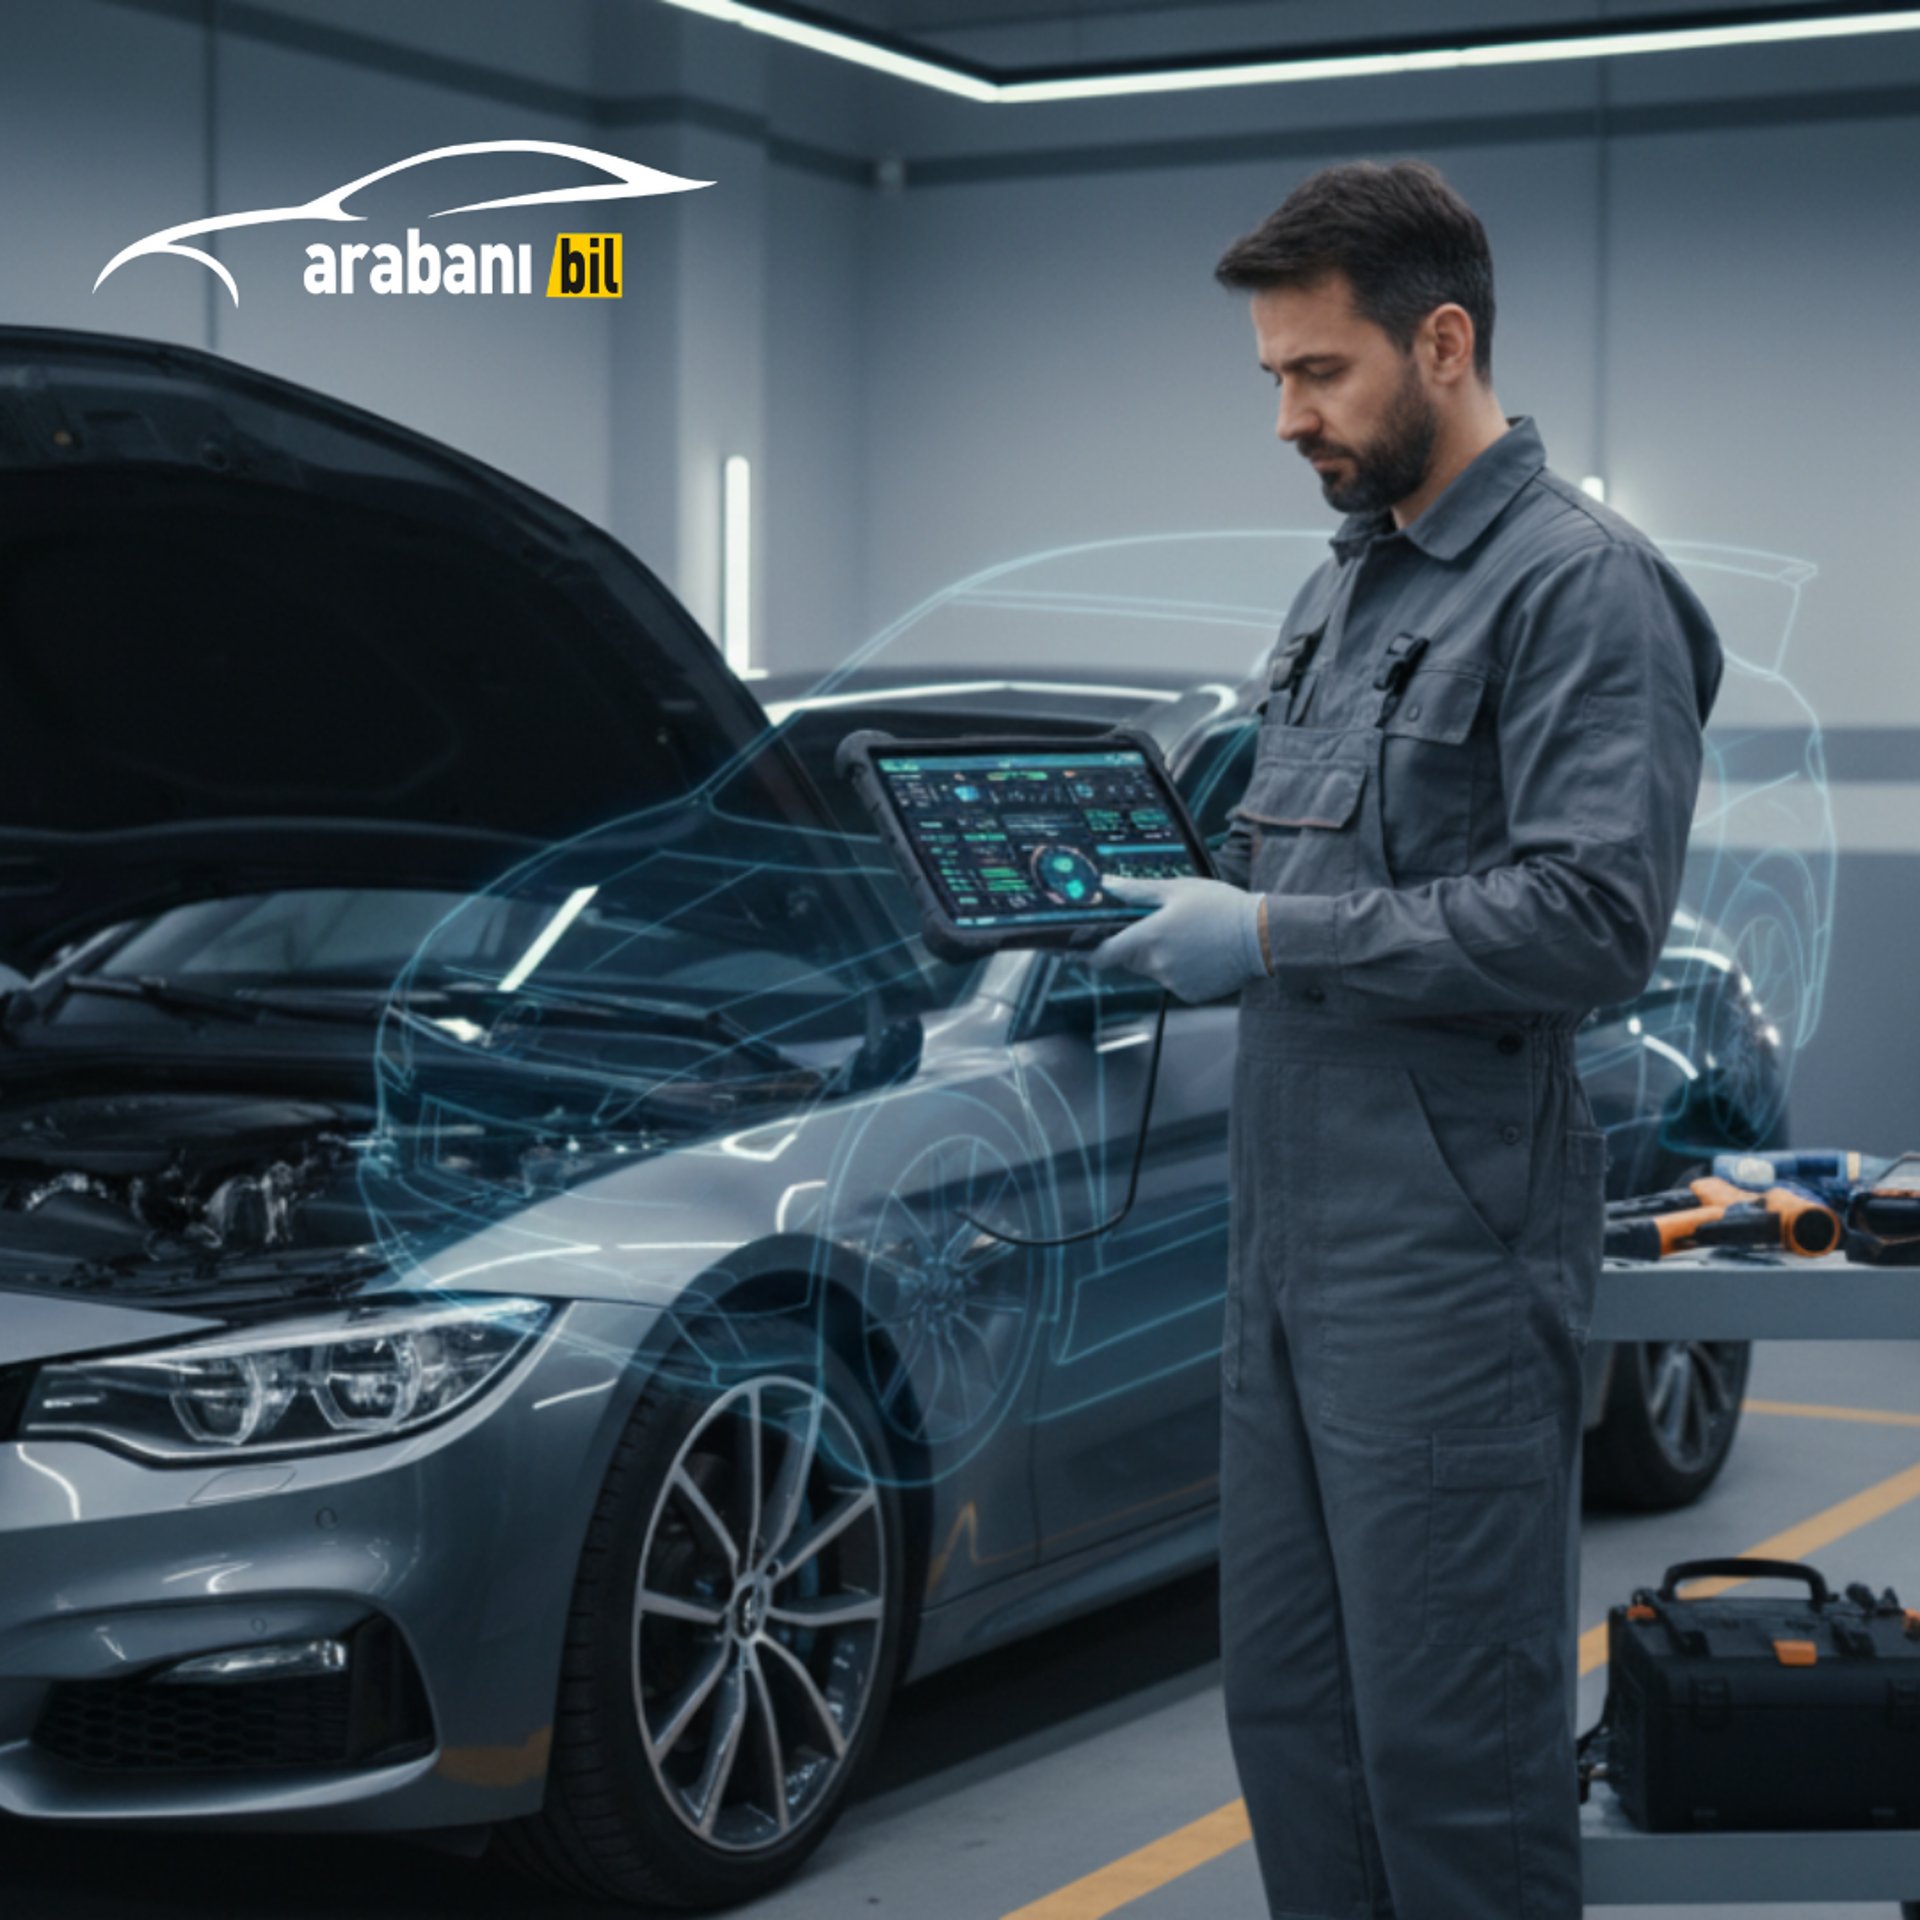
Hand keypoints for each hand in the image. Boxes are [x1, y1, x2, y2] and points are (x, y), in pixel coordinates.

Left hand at [1088, 873, 1267, 1003]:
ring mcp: (1174, 982)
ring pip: (1153, 971)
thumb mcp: (1177, 889)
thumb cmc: (1220, 906)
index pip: (1105, 954)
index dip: (1090, 953)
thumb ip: (1137, 891)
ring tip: (1190, 939)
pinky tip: (1201, 954)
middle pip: (1130, 960)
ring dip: (1161, 958)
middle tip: (1162, 928)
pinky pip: (1174, 982)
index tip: (1083, 951)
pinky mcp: (1190, 994)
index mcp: (1150, 936)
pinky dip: (1180, 971)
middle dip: (1137, 947)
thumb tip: (1107, 884)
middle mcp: (1158, 963)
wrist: (1261, 936)